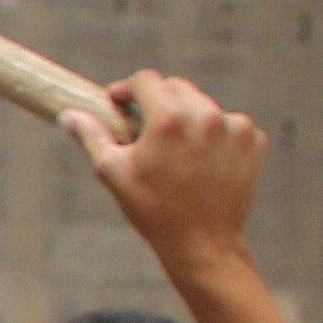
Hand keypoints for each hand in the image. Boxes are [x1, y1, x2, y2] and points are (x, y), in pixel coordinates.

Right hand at [64, 73, 266, 275]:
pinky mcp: (253, 141)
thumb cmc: (153, 209)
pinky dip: (215, 135)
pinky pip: (229, 124)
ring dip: (188, 118)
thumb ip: (92, 136)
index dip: (128, 89)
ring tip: (177, 150)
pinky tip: (203, 160)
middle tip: (146, 129)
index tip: (120, 103)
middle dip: (158, 102)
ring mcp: (235, 127)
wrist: (204, 243)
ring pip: (204, 106)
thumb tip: (69, 115)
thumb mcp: (113, 172)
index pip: (146, 80)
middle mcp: (206, 115)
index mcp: (169, 118)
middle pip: (177, 88)